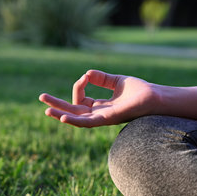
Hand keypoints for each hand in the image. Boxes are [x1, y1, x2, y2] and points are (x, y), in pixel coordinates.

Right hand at [39, 70, 157, 126]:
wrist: (155, 98)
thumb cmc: (140, 91)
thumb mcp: (117, 81)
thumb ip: (102, 79)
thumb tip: (86, 73)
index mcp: (101, 106)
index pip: (81, 100)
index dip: (79, 86)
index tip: (86, 76)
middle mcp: (99, 114)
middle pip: (73, 111)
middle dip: (56, 105)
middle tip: (41, 97)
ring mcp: (102, 118)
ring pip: (76, 118)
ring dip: (60, 114)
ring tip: (46, 110)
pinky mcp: (107, 119)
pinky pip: (87, 122)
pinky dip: (75, 120)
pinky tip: (62, 116)